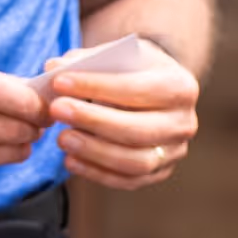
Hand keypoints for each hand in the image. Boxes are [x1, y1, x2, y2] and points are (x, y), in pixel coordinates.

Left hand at [46, 38, 200, 190]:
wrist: (155, 91)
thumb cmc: (133, 71)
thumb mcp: (118, 55)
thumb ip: (88, 59)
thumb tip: (54, 67)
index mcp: (181, 86)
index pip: (138, 89)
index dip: (97, 86)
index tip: (59, 81)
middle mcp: (184, 122)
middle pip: (138, 130)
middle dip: (93, 121)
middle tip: (56, 110)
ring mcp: (175, 151)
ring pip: (135, 162)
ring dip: (94, 151)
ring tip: (62, 138)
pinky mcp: (161, 172)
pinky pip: (129, 181)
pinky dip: (97, 173)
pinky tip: (70, 160)